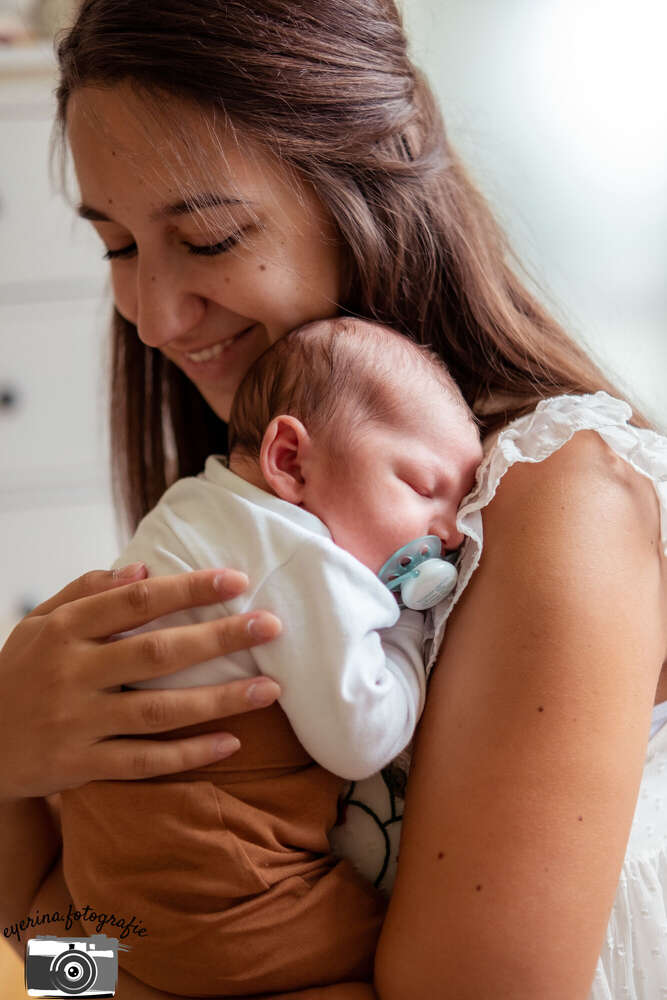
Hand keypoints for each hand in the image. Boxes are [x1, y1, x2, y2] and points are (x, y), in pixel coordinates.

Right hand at [0, 564, 281, 800]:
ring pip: (159, 711)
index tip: (237, 580)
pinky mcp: (79, 766)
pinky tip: (232, 742)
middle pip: (157, 653)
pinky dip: (189, 753)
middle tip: (271, 627)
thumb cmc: (19, 674)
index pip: (137, 601)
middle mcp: (71, 673)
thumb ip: (88, 592)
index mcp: (64, 630)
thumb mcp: (39, 623)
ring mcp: (76, 722)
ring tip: (271, 688)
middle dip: (220, 638)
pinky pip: (144, 761)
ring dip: (219, 700)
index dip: (189, 589)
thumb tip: (145, 569)